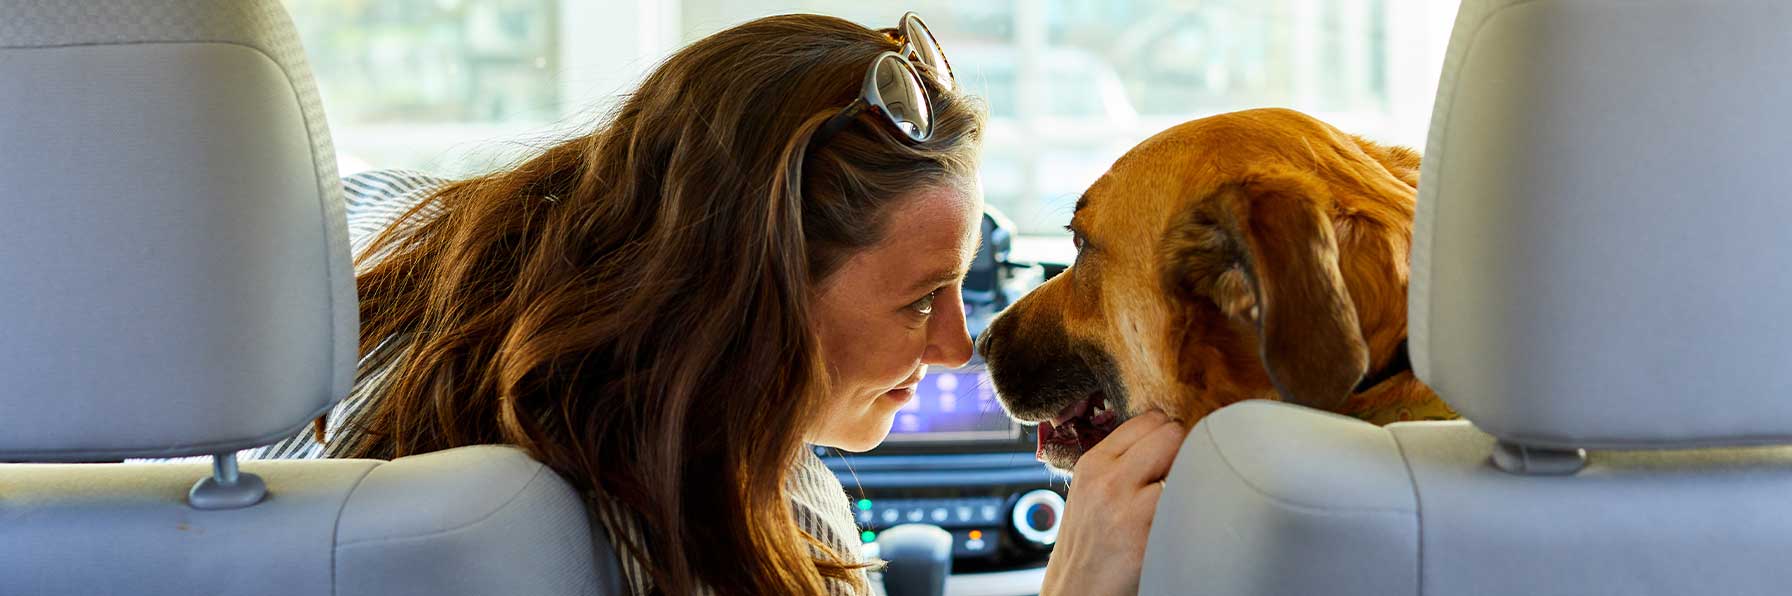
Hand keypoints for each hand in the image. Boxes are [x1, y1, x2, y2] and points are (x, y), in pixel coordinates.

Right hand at [1040, 410, 1187, 595]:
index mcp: (1093, 464)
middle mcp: (1108, 481)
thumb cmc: (1087, 545)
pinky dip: (1193, 510)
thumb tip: (1164, 439)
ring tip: (1184, 498)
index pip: (1147, 421)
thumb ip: (1119, 463)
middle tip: (1182, 473)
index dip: (1167, 432)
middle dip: (1183, 449)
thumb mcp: (1089, 492)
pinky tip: (1182, 522)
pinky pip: (1188, 506)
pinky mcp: (1148, 539)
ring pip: (1186, 465)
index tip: (1173, 448)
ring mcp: (1129, 510)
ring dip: (1192, 479)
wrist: (1075, 592)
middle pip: (1170, 434)